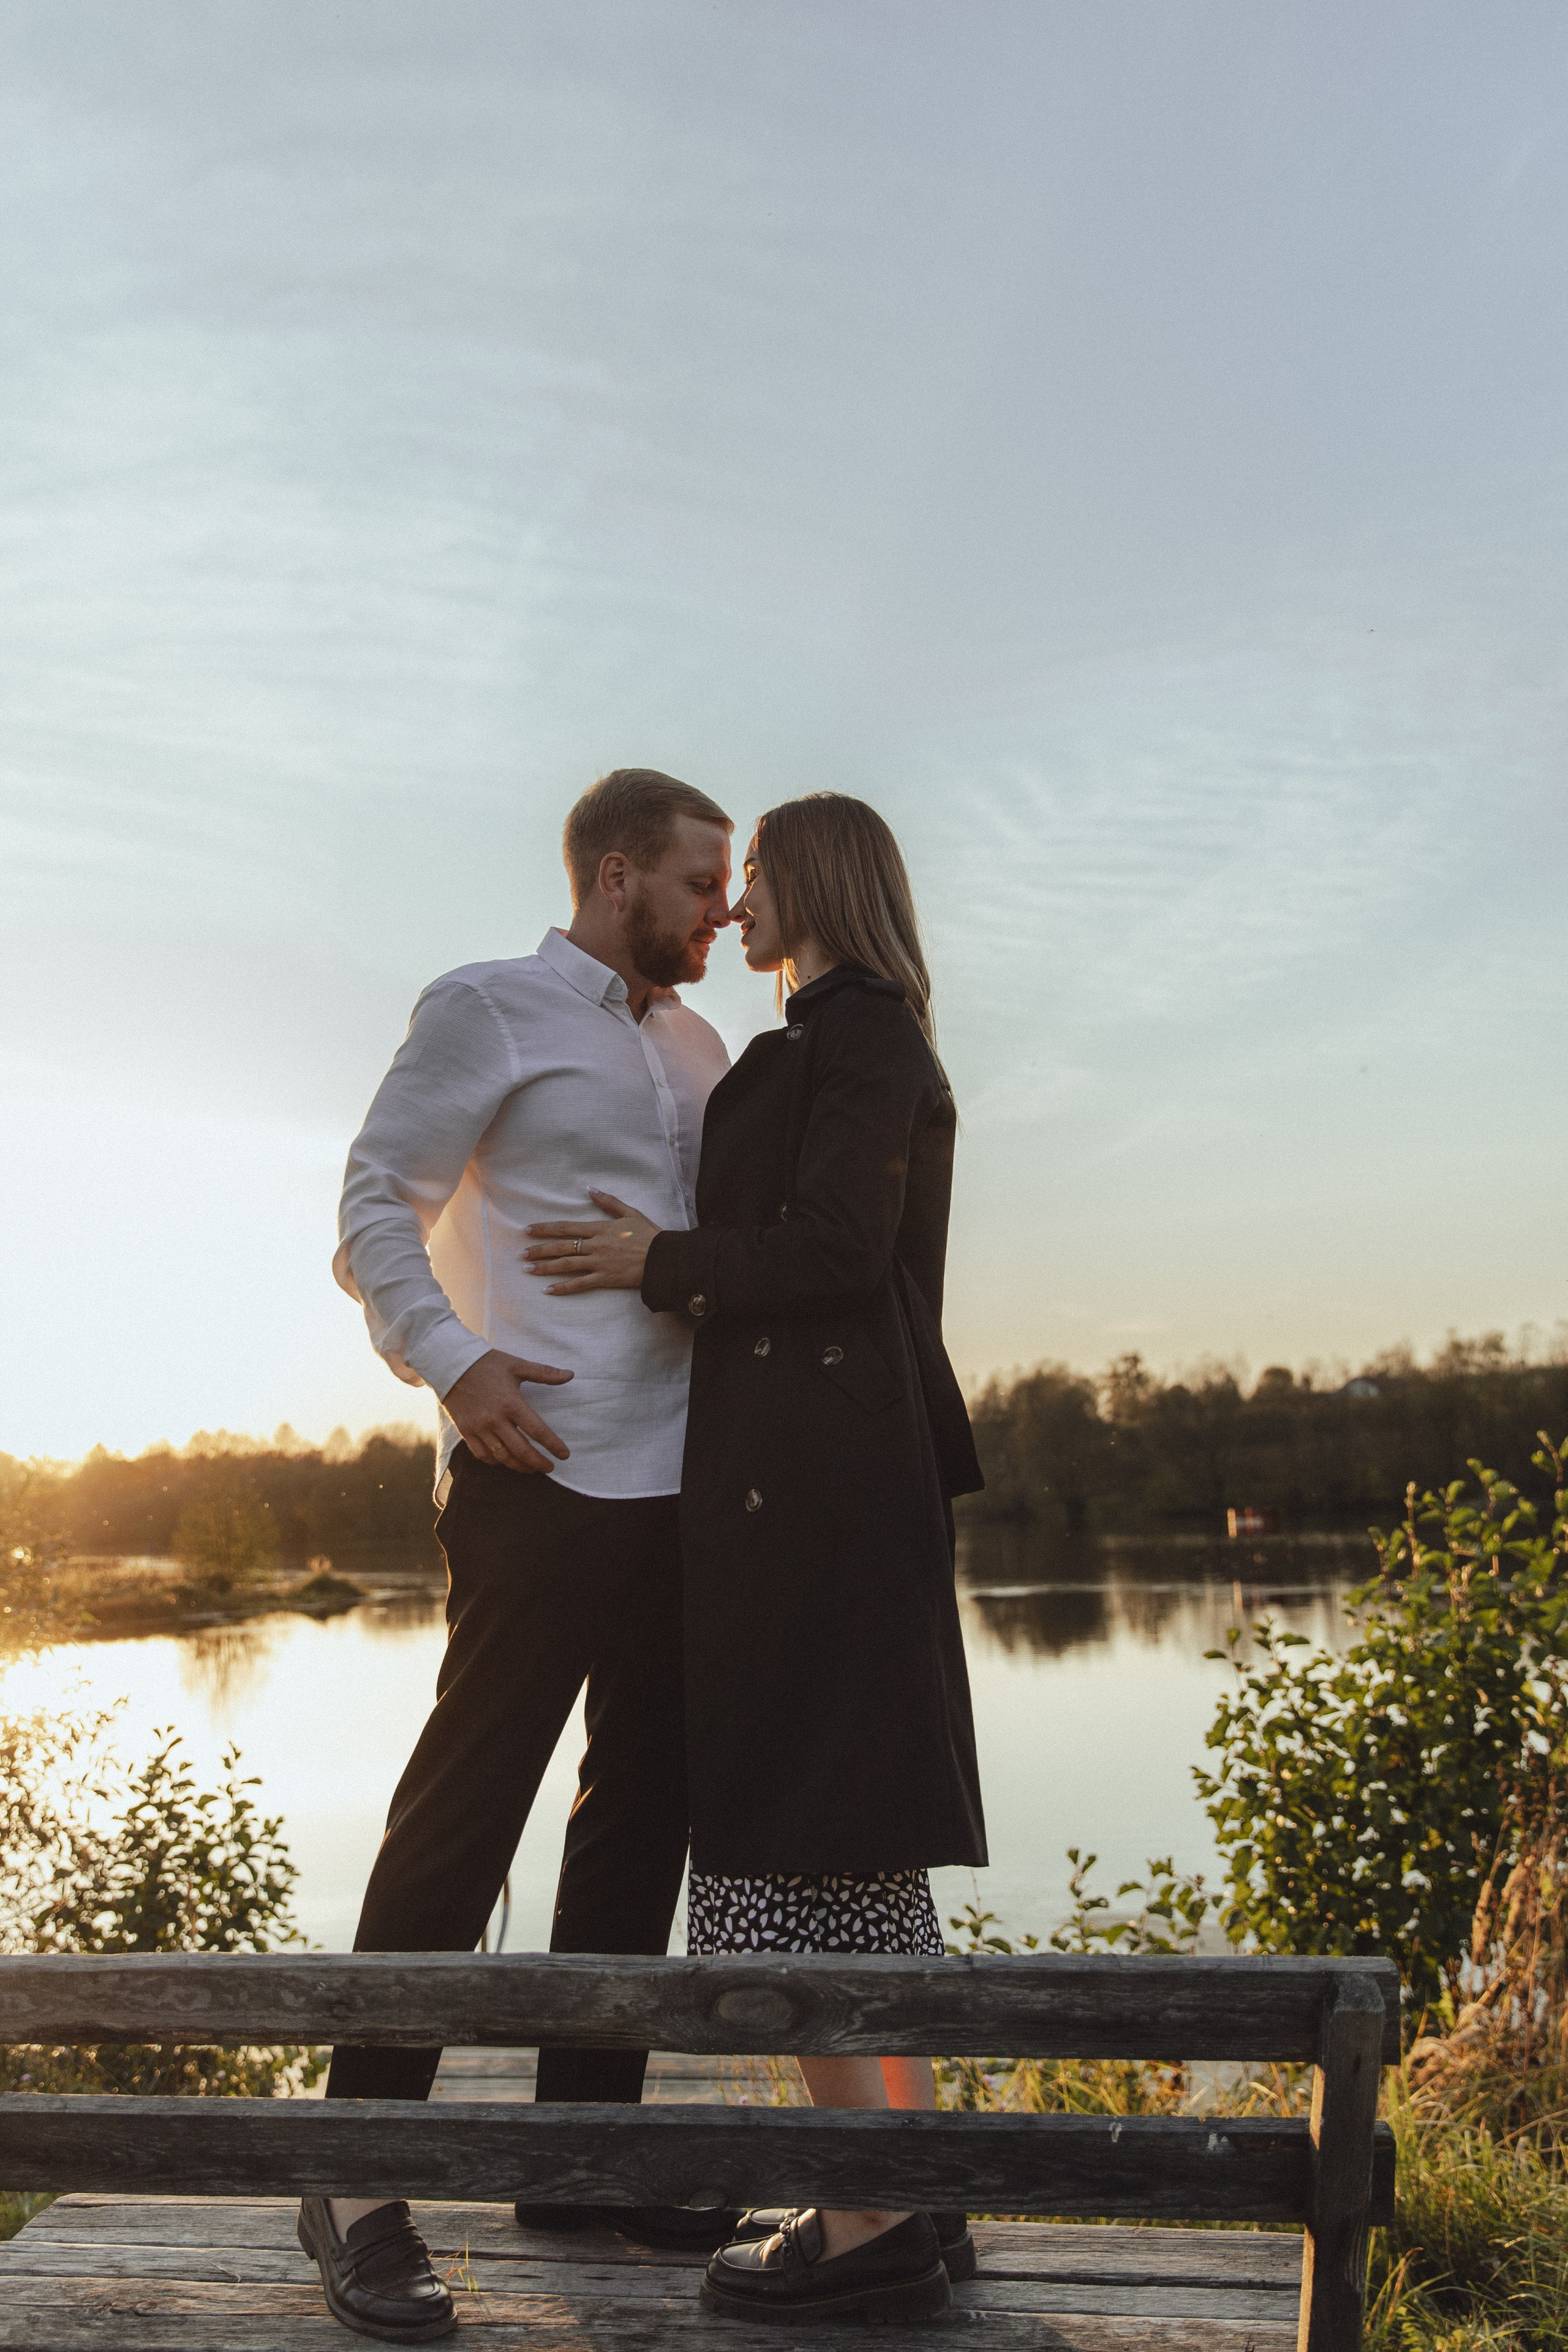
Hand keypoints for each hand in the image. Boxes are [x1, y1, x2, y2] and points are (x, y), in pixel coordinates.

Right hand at [442, 1348, 572, 1472]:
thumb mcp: (517, 1365)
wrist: (450, 1364)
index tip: (564, 1455)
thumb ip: (545, 1373)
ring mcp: (479, 1427)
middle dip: (538, 1463)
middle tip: (550, 1468)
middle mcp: (495, 1419)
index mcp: (511, 1403)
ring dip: (519, 1466)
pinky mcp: (466, 1431)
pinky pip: (482, 1454)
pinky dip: (495, 1461)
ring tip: (531, 1468)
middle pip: (521, 1450)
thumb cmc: (487, 1363)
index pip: (537, 1430)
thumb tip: (570, 1375)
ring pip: (502, 1456)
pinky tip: (505, 1461)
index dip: (553, 1445)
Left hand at [523, 1191, 660, 1293]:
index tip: (528, 1230)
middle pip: (561, 1246)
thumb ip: (609, 1202)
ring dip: (545, 1267)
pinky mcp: (605, 1279)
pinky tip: (548, 1290)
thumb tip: (590, 1189)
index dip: (545, 1228)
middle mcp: (595, 1245)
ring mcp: (599, 1263)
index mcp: (600, 1228)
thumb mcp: (630, 1213)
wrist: (663, 1258)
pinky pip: (580, 1284)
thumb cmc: (649, 1234)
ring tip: (528, 1269)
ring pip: (566, 1265)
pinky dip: (563, 1288)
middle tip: (521, 1254)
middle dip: (539, 1249)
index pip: (566, 1227)